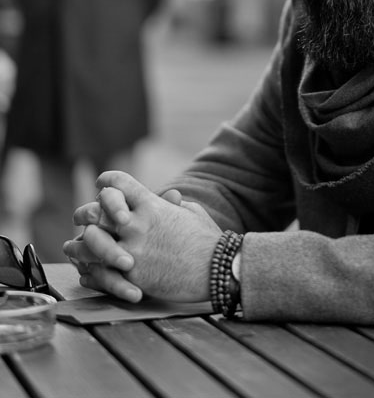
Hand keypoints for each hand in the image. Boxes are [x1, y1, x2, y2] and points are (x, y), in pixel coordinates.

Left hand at [64, 171, 220, 302]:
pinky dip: (89, 273)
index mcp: (150, 204)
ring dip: (79, 245)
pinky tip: (86, 272)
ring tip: (73, 247)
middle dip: (85, 214)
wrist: (217, 269)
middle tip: (82, 218)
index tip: (101, 183)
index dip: (107, 180)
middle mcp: (136, 224)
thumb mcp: (191, 211)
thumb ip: (172, 204)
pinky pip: (99, 273)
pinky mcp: (132, 276)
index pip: (117, 182)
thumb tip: (168, 199)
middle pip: (94, 211)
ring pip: (89, 243)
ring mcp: (132, 250)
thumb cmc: (207, 238)